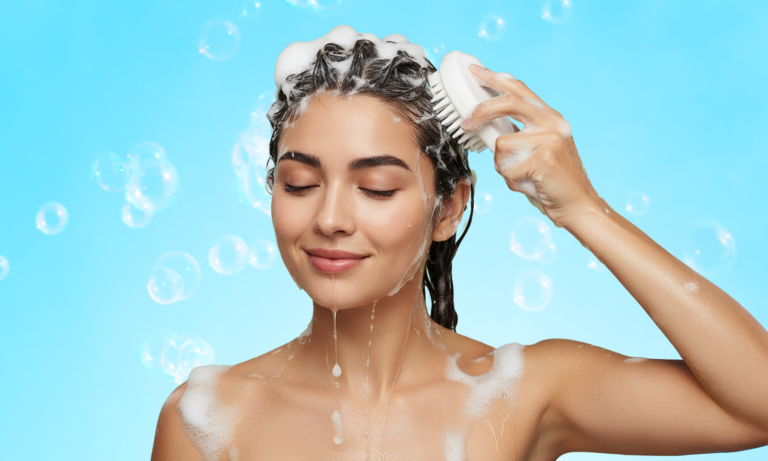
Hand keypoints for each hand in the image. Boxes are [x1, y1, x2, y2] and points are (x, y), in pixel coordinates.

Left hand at [461, 64, 599, 227]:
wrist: (578, 205)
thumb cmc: (553, 181)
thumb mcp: (540, 148)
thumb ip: (520, 133)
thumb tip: (486, 124)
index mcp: (550, 117)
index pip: (519, 89)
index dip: (494, 78)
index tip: (474, 71)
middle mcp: (553, 123)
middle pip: (508, 102)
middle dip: (482, 111)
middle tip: (465, 123)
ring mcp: (550, 139)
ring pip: (501, 145)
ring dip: (504, 167)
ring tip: (525, 176)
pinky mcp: (544, 158)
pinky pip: (507, 168)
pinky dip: (513, 182)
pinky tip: (531, 185)